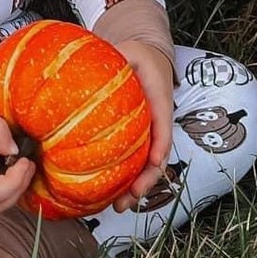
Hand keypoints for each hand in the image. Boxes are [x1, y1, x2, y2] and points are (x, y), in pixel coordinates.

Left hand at [109, 40, 174, 212]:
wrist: (148, 60)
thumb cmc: (139, 56)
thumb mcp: (130, 51)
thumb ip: (118, 54)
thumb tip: (92, 59)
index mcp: (159, 101)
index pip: (164, 124)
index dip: (161, 143)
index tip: (155, 161)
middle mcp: (158, 123)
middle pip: (159, 155)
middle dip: (148, 179)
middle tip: (132, 196)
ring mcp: (150, 135)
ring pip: (149, 166)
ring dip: (138, 188)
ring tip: (120, 206)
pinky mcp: (139, 141)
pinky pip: (136, 163)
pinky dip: (128, 181)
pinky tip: (111, 196)